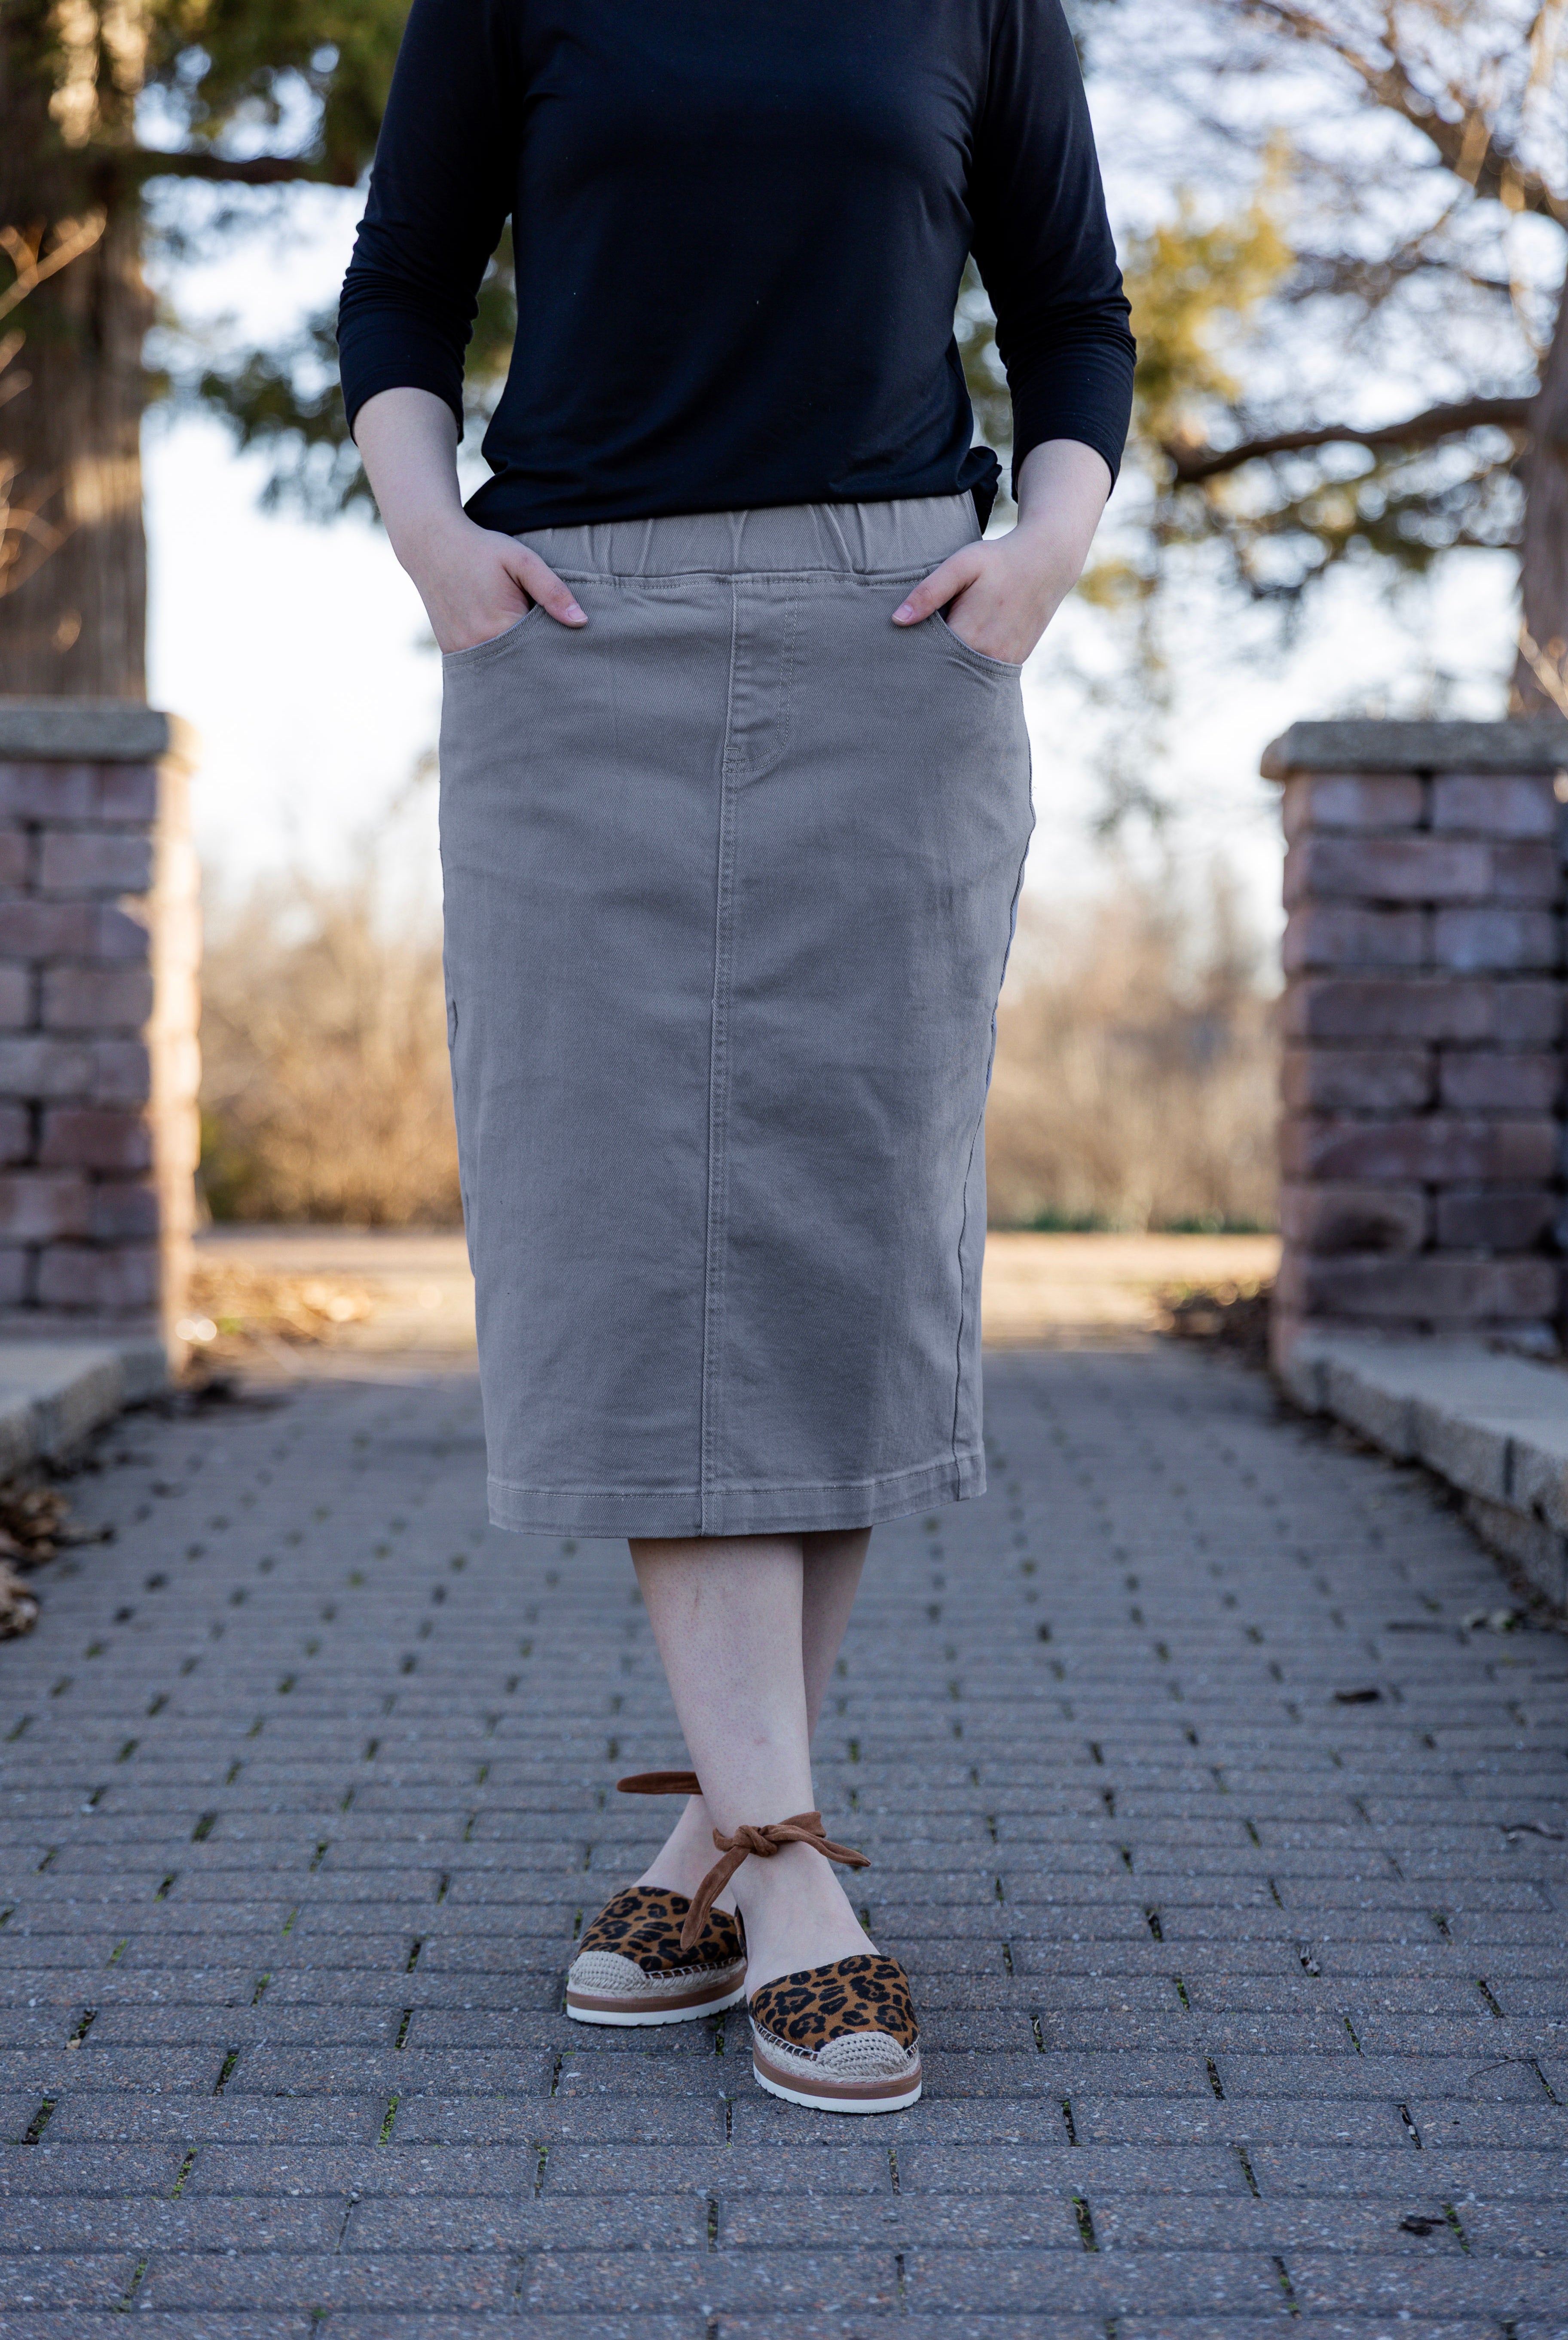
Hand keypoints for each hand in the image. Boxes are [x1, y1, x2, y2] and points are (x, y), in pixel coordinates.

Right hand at [406, 514, 585, 654]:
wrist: (430, 544)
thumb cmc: (481, 550)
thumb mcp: (522, 561)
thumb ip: (552, 591)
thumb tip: (581, 621)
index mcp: (501, 627)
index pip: (542, 654)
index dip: (558, 652)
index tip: (571, 650)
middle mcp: (479, 646)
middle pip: (522, 667)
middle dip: (539, 663)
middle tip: (556, 655)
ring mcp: (462, 652)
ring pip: (501, 670)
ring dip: (518, 664)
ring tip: (530, 649)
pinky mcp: (451, 651)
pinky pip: (483, 666)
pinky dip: (498, 661)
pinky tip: (508, 649)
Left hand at [891, 438, 1113, 665]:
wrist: (1048, 561)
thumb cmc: (999, 559)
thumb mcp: (961, 566)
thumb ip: (929, 592)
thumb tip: (897, 619)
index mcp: (969, 635)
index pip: (928, 659)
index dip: (911, 658)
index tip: (895, 660)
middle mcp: (988, 655)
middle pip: (947, 673)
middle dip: (928, 672)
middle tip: (905, 670)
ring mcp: (1004, 661)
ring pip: (966, 677)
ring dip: (950, 673)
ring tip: (928, 670)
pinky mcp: (1015, 661)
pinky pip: (984, 673)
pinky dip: (970, 669)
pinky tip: (957, 662)